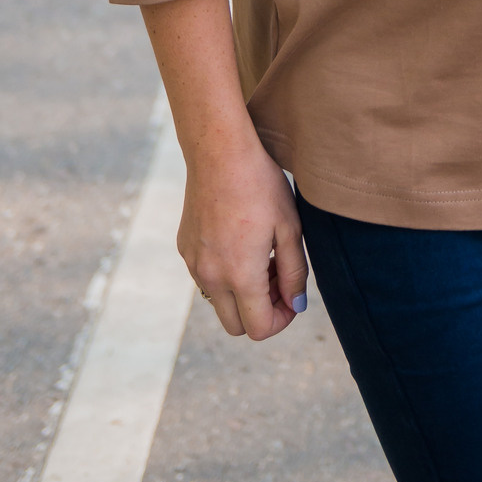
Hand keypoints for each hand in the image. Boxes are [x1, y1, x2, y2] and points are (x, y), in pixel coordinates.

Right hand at [178, 133, 307, 341]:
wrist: (219, 152)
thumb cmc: (261, 186)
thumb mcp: (289, 228)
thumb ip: (295, 273)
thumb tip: (297, 306)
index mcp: (240, 276)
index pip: (259, 328)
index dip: (282, 320)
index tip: (293, 297)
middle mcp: (210, 277)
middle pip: (236, 325)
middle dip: (261, 310)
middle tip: (278, 277)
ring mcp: (193, 264)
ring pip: (219, 302)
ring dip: (242, 293)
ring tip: (262, 255)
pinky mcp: (184, 249)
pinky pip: (205, 278)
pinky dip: (224, 274)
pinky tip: (240, 240)